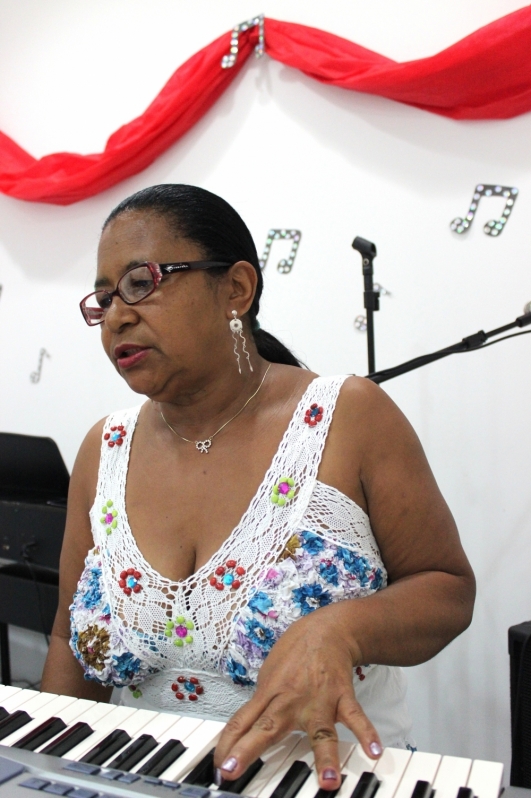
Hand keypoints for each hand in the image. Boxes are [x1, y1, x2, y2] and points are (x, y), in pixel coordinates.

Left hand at [214, 607, 382, 790]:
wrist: (326, 629)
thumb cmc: (295, 654)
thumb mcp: (269, 677)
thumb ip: (261, 706)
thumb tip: (243, 733)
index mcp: (269, 695)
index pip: (241, 722)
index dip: (227, 745)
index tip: (219, 768)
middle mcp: (290, 701)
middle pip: (266, 728)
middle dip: (248, 750)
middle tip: (233, 769)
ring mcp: (318, 700)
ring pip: (320, 731)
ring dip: (325, 756)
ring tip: (329, 781)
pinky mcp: (342, 696)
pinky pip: (354, 716)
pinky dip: (366, 732)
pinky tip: (373, 749)